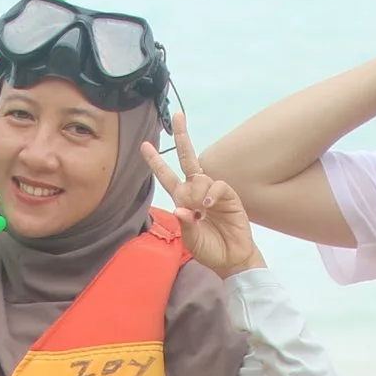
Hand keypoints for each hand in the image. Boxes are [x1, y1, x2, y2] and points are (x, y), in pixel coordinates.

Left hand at [143, 112, 263, 276]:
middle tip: (178, 116)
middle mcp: (196, 192)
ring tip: (200, 211)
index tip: (144, 145)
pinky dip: (211, 193)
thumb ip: (185, 225)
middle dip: (183, 137)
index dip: (156, 161)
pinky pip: (218, 186)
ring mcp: (212, 192)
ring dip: (196, 191)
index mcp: (182, 200)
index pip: (166, 176)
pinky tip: (207, 206)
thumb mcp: (190, 240)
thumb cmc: (208, 249)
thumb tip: (180, 209)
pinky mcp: (229, 196)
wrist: (231, 259)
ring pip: (201, 176)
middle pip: (188, 158)